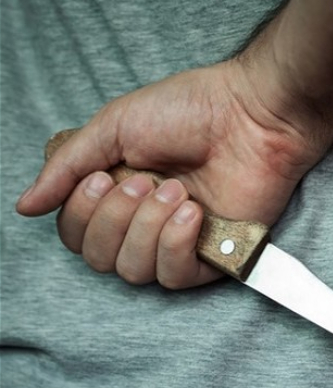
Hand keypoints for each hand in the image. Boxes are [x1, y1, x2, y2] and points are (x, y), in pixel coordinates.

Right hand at [16, 60, 328, 288]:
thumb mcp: (114, 128)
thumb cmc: (191, 111)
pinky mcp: (212, 257)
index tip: (105, 176)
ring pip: (132, 270)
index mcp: (118, 193)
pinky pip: (173, 277)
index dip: (80, 213)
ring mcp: (178, 242)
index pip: (75, 233)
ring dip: (146, 227)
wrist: (251, 116)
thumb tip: (26, 206)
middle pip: (98, 258)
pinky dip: (174, 244)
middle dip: (114, 219)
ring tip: (175, 191)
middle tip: (144, 180)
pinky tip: (192, 213)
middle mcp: (144, 223)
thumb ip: (68, 168)